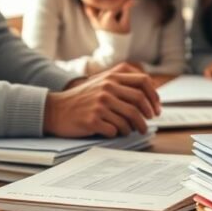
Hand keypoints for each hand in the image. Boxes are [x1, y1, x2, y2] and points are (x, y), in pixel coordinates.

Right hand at [44, 65, 159, 137]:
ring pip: (129, 118)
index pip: (143, 81)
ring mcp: (100, 104)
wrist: (55, 110)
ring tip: (132, 131)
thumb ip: (121, 83)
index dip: (154, 95)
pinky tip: (114, 132)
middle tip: (147, 123)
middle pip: (139, 101)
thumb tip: (149, 96)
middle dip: (148, 115)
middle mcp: (107, 88)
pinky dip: (118, 133)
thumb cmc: (82, 99)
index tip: (156, 108)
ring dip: (134, 127)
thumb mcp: (100, 83)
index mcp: (111, 76)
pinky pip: (115, 130)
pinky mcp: (93, 120)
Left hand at [85, 0, 135, 34]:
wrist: (113, 48)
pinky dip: (91, 6)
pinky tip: (95, 0)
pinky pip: (90, 11)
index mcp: (107, 20)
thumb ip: (126, 10)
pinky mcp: (93, 21)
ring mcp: (94, 20)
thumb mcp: (126, 23)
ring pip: (98, 6)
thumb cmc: (121, 36)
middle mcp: (99, 19)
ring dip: (104, 0)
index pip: (115, 5)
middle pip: (106, 4)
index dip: (124, 0)